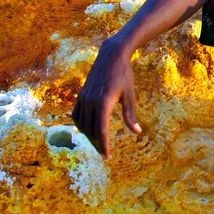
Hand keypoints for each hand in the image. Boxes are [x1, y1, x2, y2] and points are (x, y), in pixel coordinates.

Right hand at [71, 36, 141, 157]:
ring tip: (97, 143)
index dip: (104, 146)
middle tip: (104, 152)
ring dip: (89, 135)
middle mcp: (90, 101)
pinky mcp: (81, 94)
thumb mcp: (130, 95)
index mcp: (104, 103)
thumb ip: (131, 115)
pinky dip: (81, 124)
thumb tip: (137, 132)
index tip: (106, 156)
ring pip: (82, 124)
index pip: (101, 131)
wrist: (111, 56)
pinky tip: (88, 129)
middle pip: (91, 130)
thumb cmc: (124, 75)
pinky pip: (76, 114)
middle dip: (97, 143)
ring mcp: (83, 97)